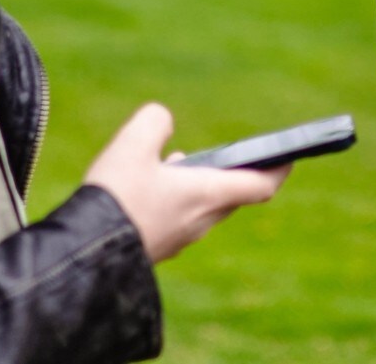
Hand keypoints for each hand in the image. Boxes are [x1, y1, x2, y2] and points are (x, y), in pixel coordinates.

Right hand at [84, 103, 287, 263]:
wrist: (86, 253)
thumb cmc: (116, 197)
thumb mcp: (133, 142)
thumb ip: (154, 121)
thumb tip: (162, 122)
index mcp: (208, 195)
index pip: (260, 186)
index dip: (277, 170)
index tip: (289, 157)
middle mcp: (200, 221)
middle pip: (230, 196)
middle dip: (231, 173)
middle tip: (230, 154)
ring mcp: (179, 239)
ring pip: (201, 207)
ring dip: (197, 184)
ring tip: (177, 160)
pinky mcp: (157, 248)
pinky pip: (177, 219)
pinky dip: (174, 199)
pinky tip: (149, 185)